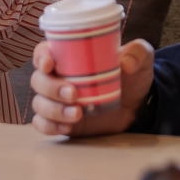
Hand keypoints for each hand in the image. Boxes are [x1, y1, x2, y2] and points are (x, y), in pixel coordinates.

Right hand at [29, 38, 154, 136]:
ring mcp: (57, 101)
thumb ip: (138, 53)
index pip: (43, 52)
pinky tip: (67, 127)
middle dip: (51, 88)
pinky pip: (43, 124)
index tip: (49, 64)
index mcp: (69, 56)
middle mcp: (57, 77)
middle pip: (38, 80)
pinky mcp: (60, 121)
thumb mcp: (141, 58)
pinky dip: (50, 126)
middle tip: (74, 94)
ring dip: (53, 110)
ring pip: (39, 104)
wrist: (137, 105)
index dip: (41, 57)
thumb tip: (126, 64)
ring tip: (78, 114)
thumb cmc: (132, 75)